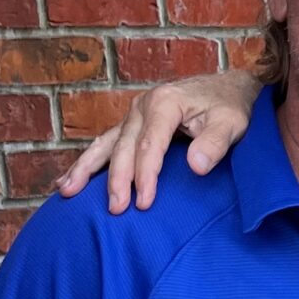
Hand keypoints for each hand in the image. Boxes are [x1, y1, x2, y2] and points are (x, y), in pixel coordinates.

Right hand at [56, 72, 258, 212]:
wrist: (229, 88)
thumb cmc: (231, 107)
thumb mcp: (232, 123)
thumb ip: (215, 144)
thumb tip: (196, 167)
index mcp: (164, 103)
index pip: (149, 145)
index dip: (145, 175)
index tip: (144, 202)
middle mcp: (143, 106)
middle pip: (123, 147)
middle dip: (117, 180)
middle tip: (116, 209)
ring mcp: (134, 115)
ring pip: (106, 144)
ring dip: (86, 169)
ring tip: (66, 192)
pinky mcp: (133, 124)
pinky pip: (106, 144)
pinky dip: (89, 163)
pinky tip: (68, 181)